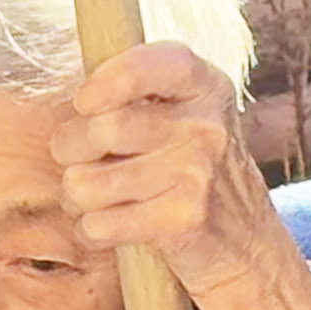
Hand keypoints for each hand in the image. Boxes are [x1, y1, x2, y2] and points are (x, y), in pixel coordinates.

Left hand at [53, 42, 302, 309]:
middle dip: (69, 149)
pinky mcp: (182, 222)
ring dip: (77, 196)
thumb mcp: (186, 114)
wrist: (246, 243)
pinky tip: (112, 226)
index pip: (147, 66)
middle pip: (101, 129)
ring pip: (87, 182)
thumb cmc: (192, 170)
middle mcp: (205, 127)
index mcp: (205, 87)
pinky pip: (97, 224)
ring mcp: (196, 176)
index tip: (84, 103)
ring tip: (98, 196)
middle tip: (78, 159)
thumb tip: (65, 98)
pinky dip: (91, 231)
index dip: (105, 80)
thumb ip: (136, 92)